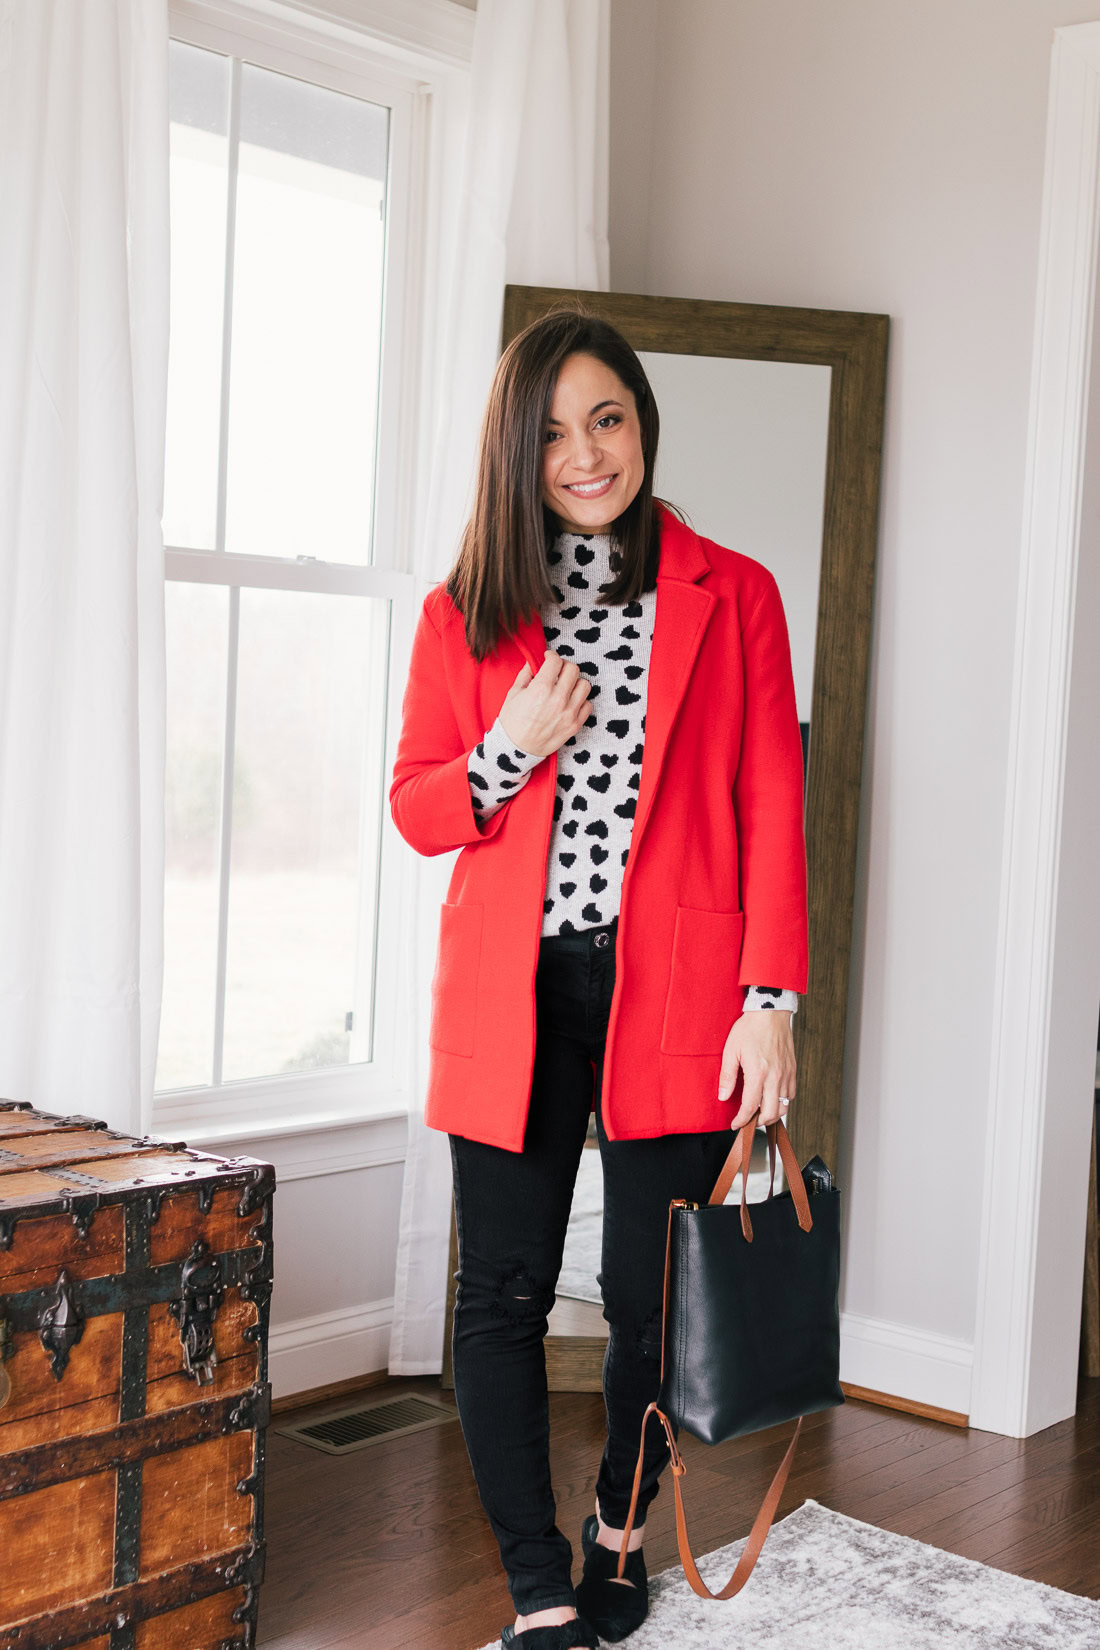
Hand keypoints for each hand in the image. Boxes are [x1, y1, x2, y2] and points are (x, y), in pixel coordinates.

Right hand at [497, 651, 592, 758]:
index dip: (551, 657)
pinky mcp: (575, 725)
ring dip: (575, 683)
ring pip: (584, 685)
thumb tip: (534, 662)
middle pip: (573, 670)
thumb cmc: (512, 723)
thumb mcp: (513, 694)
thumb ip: (526, 674)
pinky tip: (569, 702)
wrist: (516, 750)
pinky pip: (588, 705)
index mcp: (541, 689)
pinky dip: (580, 701)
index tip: (548, 659)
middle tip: (557, 672)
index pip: (556, 661)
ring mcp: (569, 713)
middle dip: (564, 667)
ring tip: (565, 687)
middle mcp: (558, 699)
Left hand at [718, 1010, 795, 1129]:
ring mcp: (786, 1074)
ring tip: (760, 1112)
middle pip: (771, 1113)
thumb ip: (727, 1076)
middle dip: (758, 1122)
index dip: (741, 1120)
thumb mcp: (731, 1051)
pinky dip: (782, 1102)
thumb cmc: (749, 1029)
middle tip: (747, 1120)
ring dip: (772, 1114)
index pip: (751, 1107)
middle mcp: (775, 1077)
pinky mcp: (793, 1070)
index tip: (735, 1124)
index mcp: (758, 1073)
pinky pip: (790, 1095)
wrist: (770, 1013)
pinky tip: (772, 1098)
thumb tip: (724, 1096)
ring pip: (784, 1107)